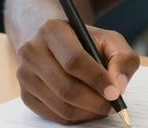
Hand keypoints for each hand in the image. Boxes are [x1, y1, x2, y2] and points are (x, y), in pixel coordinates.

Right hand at [14, 18, 139, 123]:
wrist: (58, 44)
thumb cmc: (87, 42)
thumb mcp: (110, 40)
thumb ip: (122, 58)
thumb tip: (119, 85)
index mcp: (52, 30)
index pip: (74, 60)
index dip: (96, 79)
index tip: (115, 92)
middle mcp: (32, 51)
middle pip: (65, 87)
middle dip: (94, 101)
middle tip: (112, 105)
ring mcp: (25, 75)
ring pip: (60, 105)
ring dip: (87, 112)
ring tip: (103, 107)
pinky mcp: (25, 95)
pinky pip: (53, 115)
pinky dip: (75, 117)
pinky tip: (88, 108)